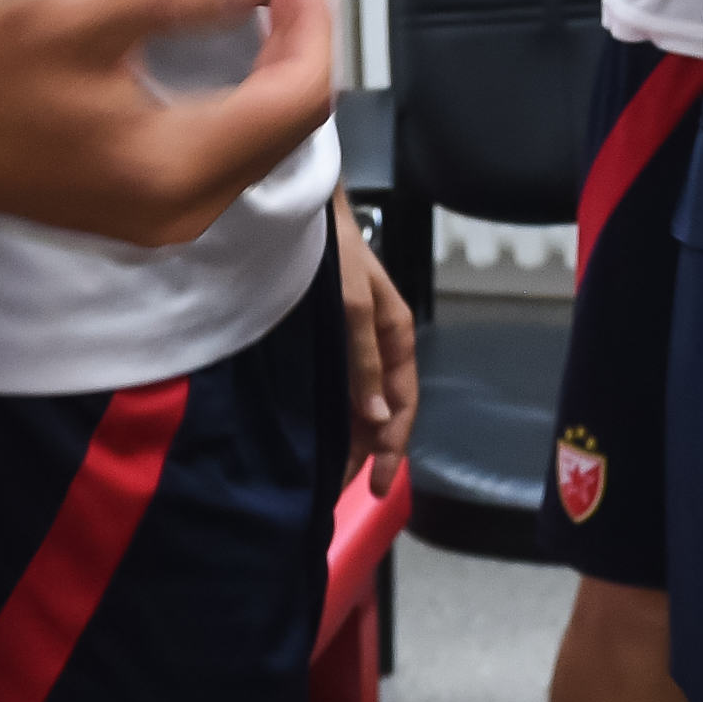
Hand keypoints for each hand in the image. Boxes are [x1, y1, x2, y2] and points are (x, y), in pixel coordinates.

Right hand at [0, 0, 339, 246]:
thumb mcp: (81, 10)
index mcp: (174, 167)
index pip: (297, 94)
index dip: (314, 12)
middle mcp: (184, 211)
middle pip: (292, 119)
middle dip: (306, 29)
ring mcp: (168, 219)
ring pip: (267, 136)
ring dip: (282, 58)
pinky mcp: (148, 209)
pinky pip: (231, 148)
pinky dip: (248, 89)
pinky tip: (243, 34)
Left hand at [338, 194, 417, 496]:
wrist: (300, 211)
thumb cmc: (334, 252)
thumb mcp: (353, 306)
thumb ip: (363, 362)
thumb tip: (376, 421)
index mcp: (396, 336)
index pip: (402, 404)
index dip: (394, 448)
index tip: (378, 487)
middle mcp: (377, 344)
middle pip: (380, 410)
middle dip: (367, 452)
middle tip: (341, 491)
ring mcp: (352, 341)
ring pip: (357, 401)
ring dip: (347, 436)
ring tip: (327, 475)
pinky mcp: (327, 337)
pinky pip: (335, 385)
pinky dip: (330, 413)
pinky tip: (314, 433)